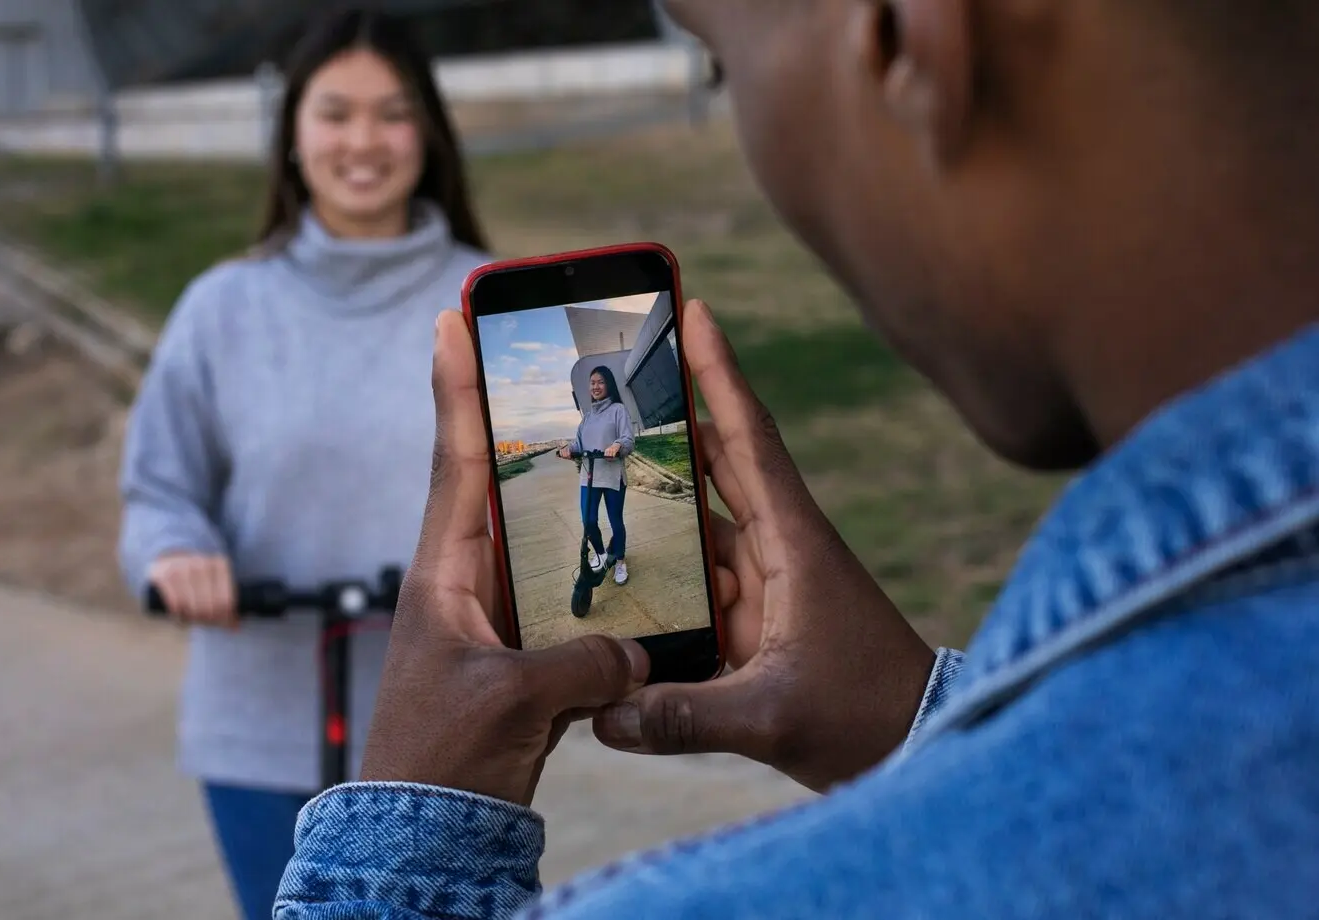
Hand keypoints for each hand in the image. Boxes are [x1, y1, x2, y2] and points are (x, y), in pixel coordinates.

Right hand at [148, 552, 237, 628]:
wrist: (169, 559)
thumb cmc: (197, 578)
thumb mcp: (214, 583)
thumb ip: (225, 603)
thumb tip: (235, 628)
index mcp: (220, 564)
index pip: (226, 600)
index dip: (225, 617)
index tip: (221, 622)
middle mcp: (202, 563)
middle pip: (210, 605)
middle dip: (208, 618)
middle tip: (205, 621)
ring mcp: (182, 567)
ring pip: (193, 606)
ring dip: (193, 617)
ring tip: (192, 618)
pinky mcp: (164, 575)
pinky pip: (175, 603)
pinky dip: (178, 614)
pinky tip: (179, 615)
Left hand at [360, 312, 649, 805]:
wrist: (429, 829)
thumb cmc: (441, 759)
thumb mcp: (511, 703)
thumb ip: (580, 665)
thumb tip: (635, 650)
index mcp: (444, 574)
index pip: (453, 460)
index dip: (457, 387)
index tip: (452, 316)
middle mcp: (466, 582)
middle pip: (497, 479)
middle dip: (519, 418)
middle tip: (547, 357)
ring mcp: (494, 615)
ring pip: (538, 536)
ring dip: (567, 494)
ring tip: (609, 439)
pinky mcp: (521, 651)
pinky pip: (564, 593)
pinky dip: (596, 570)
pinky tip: (635, 554)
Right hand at [592, 300, 936, 792]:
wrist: (920, 745)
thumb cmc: (866, 718)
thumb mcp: (773, 719)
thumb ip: (685, 717)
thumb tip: (603, 715)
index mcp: (793, 543)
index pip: (750, 440)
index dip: (721, 374)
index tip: (697, 310)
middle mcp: (779, 548)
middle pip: (719, 462)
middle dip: (673, 415)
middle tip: (622, 372)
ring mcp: (769, 581)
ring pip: (701, 524)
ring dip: (657, 500)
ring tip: (593, 468)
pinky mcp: (759, 617)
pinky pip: (700, 578)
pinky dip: (663, 569)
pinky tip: (616, 572)